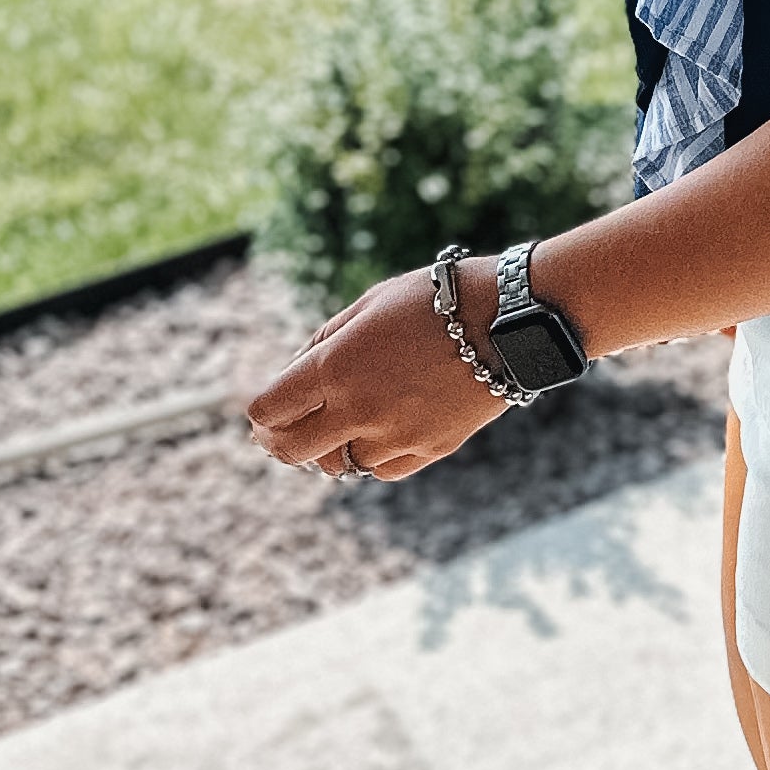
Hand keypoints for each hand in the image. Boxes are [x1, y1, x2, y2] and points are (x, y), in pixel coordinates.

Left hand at [244, 265, 505, 484]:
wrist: (510, 320)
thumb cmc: (435, 301)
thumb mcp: (369, 304)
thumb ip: (324, 342)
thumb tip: (294, 375)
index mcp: (336, 367)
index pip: (268, 409)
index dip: (258, 413)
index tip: (263, 410)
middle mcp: (359, 409)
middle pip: (293, 451)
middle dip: (278, 443)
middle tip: (277, 436)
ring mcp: (396, 435)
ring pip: (339, 465)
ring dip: (329, 450)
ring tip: (335, 430)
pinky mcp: (430, 449)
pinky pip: (383, 468)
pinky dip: (372, 456)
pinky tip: (376, 435)